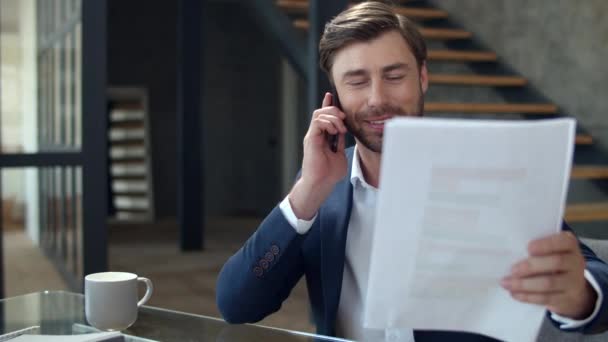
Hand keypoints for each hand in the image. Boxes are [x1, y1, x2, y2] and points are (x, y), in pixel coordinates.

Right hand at [288, 93, 347, 219]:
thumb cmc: (329, 173)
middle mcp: (316, 134)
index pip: (323, 116)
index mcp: (322, 137)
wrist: (322, 183)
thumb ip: (340, 142)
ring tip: (340, 128)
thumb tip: (344, 131)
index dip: (327, 105)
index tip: (332, 96)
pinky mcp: (311, 139)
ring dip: (333, 117)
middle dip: (334, 110)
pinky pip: (317, 122)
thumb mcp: (340, 154)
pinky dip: (328, 123)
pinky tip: (335, 131)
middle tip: (344, 119)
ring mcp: (312, 136)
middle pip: (321, 111)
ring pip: (319, 114)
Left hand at [501, 231, 596, 318]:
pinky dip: (528, 296)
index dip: (547, 244)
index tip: (529, 247)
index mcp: (570, 245)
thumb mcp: (550, 251)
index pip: (564, 241)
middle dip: (531, 266)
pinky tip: (514, 293)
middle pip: (556, 262)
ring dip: (524, 284)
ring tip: (507, 283)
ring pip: (549, 283)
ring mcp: (573, 282)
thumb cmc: (552, 262)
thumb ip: (536, 249)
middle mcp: (575, 262)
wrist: (572, 289)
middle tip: (512, 270)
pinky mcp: (567, 299)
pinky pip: (546, 298)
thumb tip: (510, 253)